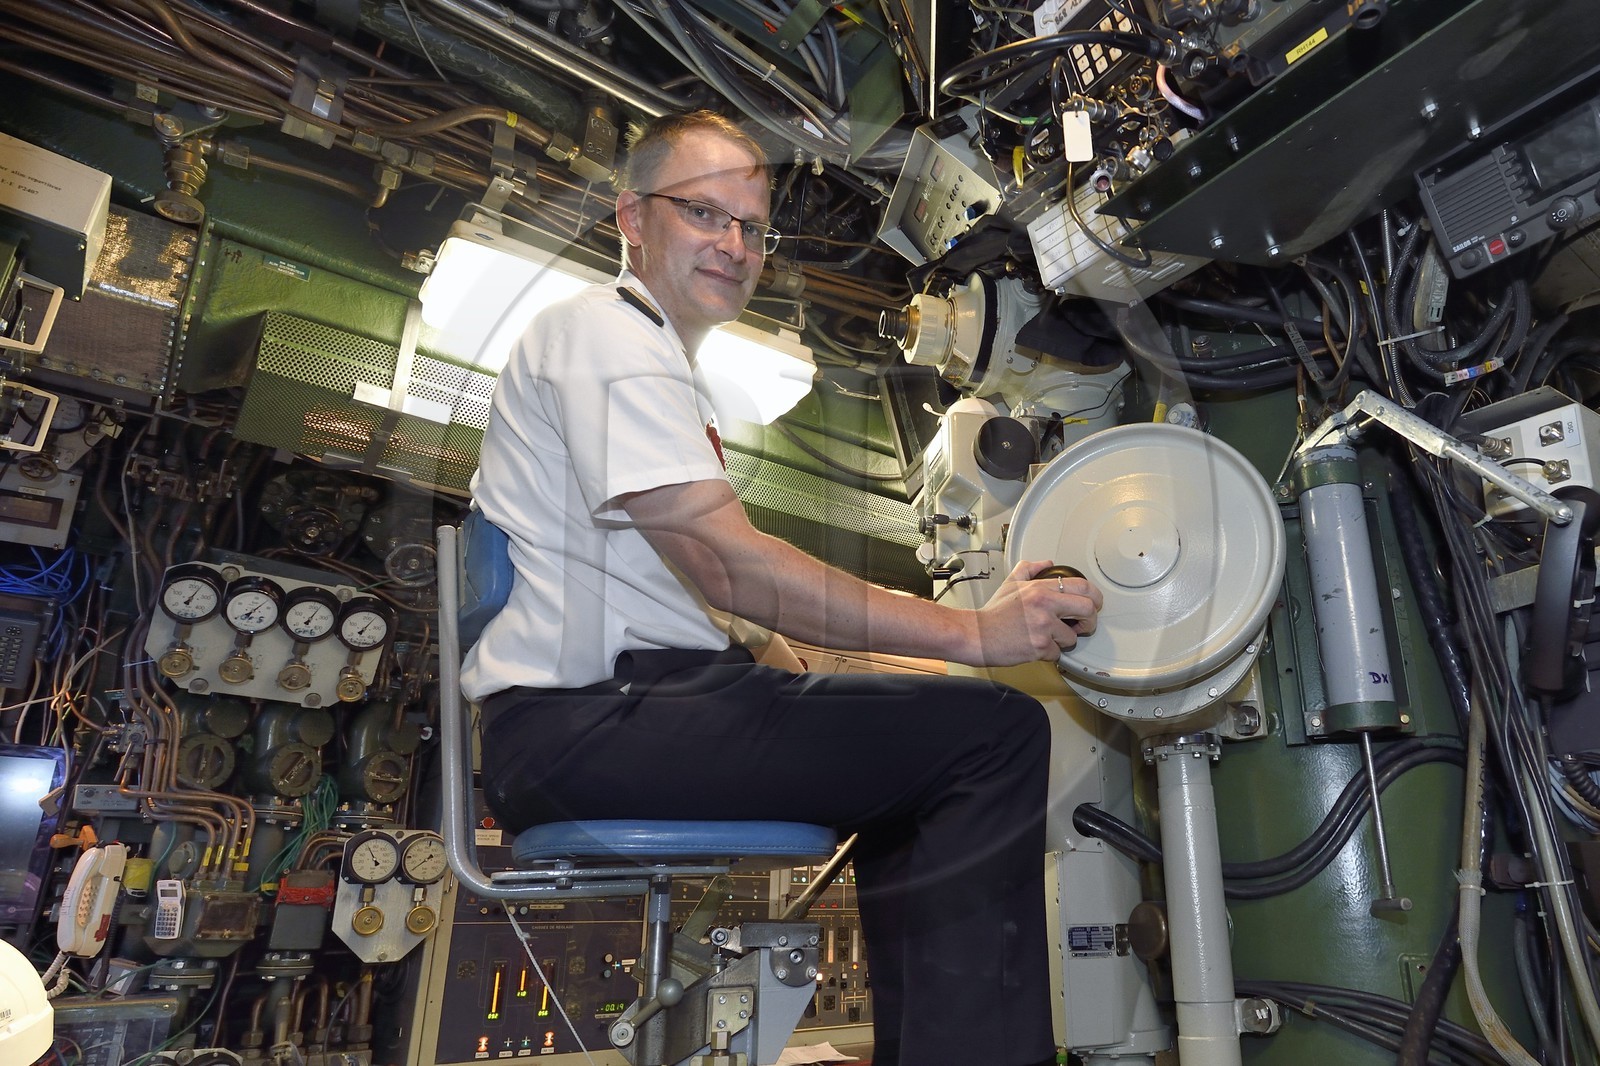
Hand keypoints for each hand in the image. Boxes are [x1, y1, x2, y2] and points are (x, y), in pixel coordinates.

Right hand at [964, 559, 1102, 666]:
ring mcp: (1043, 626)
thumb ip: (1029, 569)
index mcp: (1040, 588)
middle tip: (1082, 626)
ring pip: (1073, 637)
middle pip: (1088, 609)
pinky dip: (1049, 654)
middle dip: (1090, 621)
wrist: (976, 634)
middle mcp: (1045, 604)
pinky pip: (1057, 653)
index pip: (1082, 586)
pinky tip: (1036, 647)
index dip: (1094, 597)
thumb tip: (1046, 563)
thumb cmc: (993, 613)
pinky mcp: (1040, 646)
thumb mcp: (1010, 583)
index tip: (1093, 604)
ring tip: (1049, 638)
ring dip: (1064, 641)